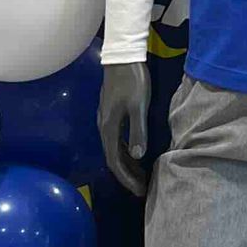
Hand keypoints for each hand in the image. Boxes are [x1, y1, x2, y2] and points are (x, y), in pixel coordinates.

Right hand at [98, 60, 151, 195]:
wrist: (122, 56)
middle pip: (113, 158)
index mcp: (109, 127)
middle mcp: (103, 126)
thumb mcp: (139, 105)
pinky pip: (117, 139)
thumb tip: (138, 156)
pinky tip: (136, 154)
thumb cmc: (133, 80)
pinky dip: (126, 151)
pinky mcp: (111, 113)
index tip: (139, 190)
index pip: (115, 161)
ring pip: (114, 149)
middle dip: (127, 175)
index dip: (126, 178)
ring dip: (127, 164)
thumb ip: (138, 130)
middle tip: (142, 188)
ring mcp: (106, 120)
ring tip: (141, 176)